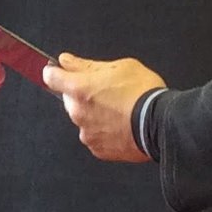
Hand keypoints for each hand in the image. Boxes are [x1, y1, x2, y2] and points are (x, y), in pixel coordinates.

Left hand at [43, 52, 164, 164]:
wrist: (161, 124)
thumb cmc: (144, 94)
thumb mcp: (119, 66)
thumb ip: (87, 65)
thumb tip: (67, 61)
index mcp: (80, 89)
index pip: (51, 78)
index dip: (55, 72)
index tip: (59, 71)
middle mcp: (78, 113)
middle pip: (69, 99)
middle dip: (81, 94)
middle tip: (106, 91)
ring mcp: (87, 133)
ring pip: (83, 119)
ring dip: (93, 114)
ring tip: (118, 110)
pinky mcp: (98, 149)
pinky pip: (94, 136)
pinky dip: (103, 130)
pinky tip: (120, 124)